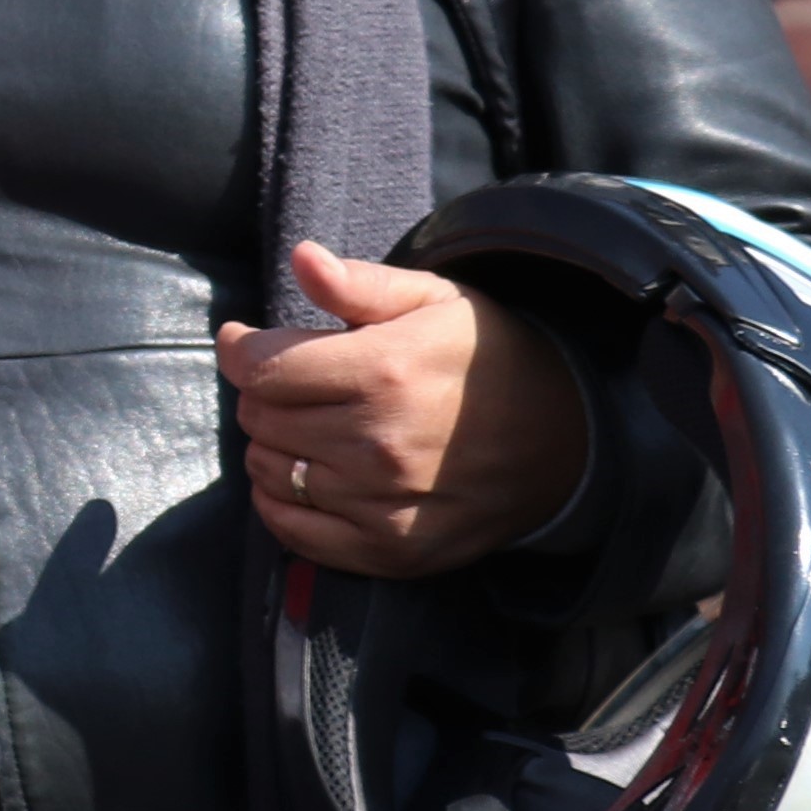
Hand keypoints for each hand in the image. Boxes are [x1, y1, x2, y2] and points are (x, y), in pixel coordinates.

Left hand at [218, 240, 588, 579]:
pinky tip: (308, 475)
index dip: (242, 350)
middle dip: (265, 394)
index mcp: (384, 371)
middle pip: (260, 419)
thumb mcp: (436, 300)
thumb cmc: (490, 357)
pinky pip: (292, 530)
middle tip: (297, 383)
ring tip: (312, 426)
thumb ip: (360, 284)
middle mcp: (378, 443)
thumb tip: (301, 258)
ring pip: (268, 471)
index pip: (260, 370)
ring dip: (274, 445)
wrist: (568, 438)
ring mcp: (382, 504)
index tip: (248, 343)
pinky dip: (281, 502)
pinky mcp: (389, 552)